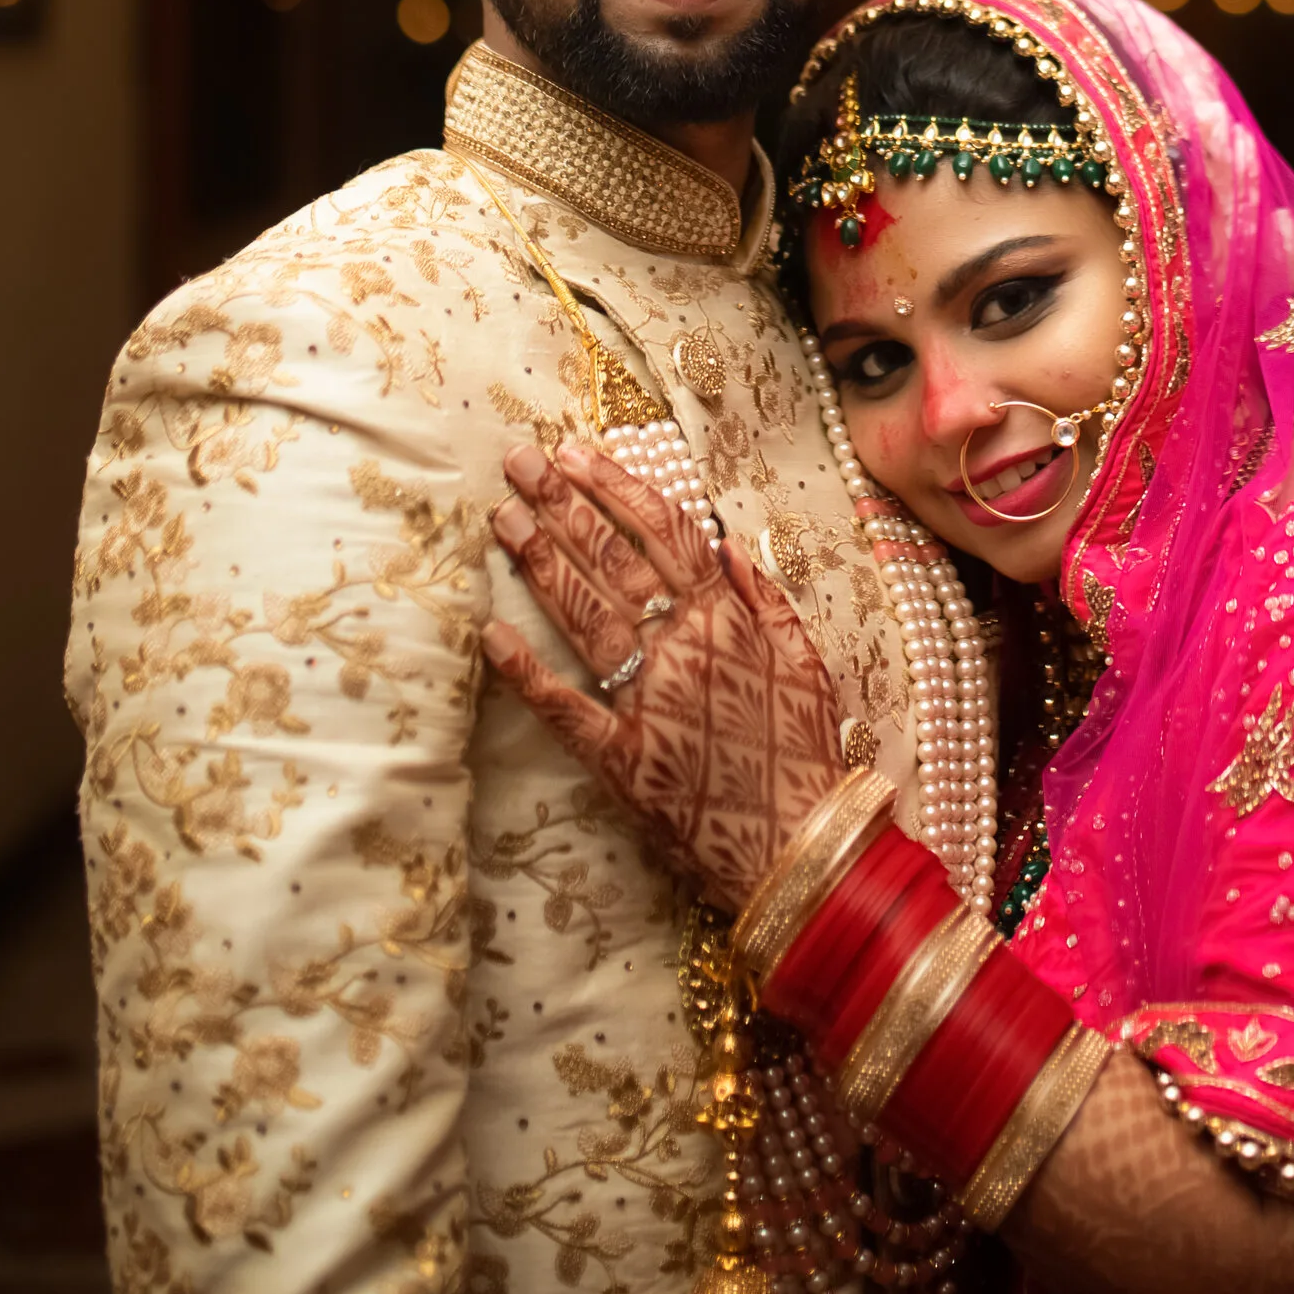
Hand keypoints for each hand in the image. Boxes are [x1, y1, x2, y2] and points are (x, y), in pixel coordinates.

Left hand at [482, 439, 848, 917]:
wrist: (800, 841)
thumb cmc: (803, 748)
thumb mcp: (803, 657)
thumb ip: (763, 596)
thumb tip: (726, 541)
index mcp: (727, 617)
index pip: (664, 530)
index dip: (615, 487)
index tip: (575, 453)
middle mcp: (683, 646)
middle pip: (613, 560)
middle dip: (562, 505)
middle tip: (518, 464)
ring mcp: (647, 700)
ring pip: (585, 616)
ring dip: (541, 562)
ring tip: (503, 517)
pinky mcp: (619, 757)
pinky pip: (565, 708)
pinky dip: (526, 671)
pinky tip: (490, 633)